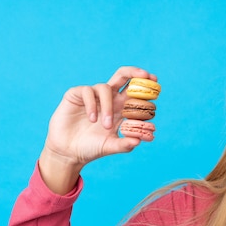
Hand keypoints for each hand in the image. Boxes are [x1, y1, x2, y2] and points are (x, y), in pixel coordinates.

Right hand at [39, 66, 156, 193]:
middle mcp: (109, 99)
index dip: (146, 92)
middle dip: (136, 73)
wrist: (68, 152)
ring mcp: (92, 96)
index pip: (136, 95)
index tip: (157, 93)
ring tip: (107, 126)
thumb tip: (139, 140)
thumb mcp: (110, 146)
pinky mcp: (76, 95)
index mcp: (120, 109)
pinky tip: (92, 119)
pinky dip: (92, 104)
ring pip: (106, 88)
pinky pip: (88, 91)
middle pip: (124, 77)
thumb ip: (125, 144)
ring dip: (108, 106)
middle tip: (147, 77)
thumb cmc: (91, 148)